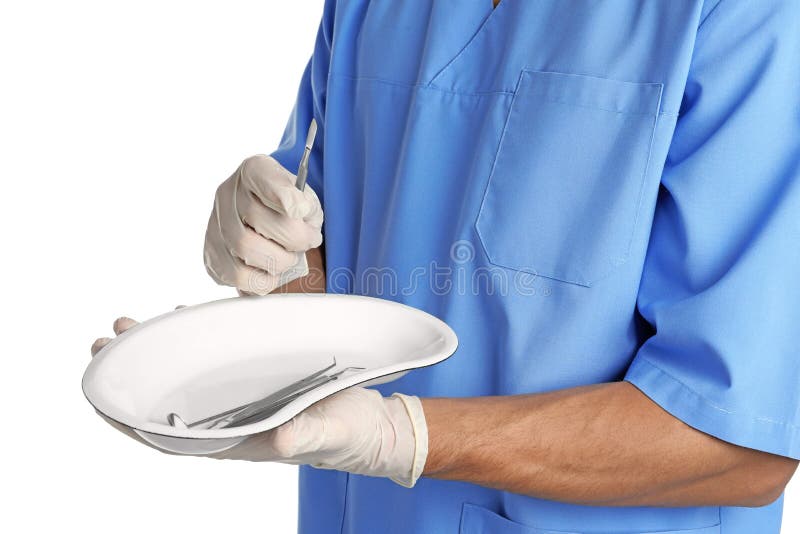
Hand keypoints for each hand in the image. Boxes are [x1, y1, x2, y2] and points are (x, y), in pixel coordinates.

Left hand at [91, 315, 427, 486]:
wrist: (371, 425)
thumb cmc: (348, 436)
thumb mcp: (330, 434)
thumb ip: (305, 436)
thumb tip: (281, 440)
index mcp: (238, 440)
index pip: (172, 436)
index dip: (132, 418)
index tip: (100, 394)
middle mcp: (232, 420)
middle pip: (169, 400)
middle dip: (133, 374)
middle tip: (105, 343)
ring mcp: (242, 399)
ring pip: (188, 377)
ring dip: (157, 353)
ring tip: (129, 326)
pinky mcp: (258, 379)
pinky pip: (217, 362)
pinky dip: (196, 340)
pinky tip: (184, 319)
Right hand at [204, 155, 322, 294]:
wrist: (264, 222)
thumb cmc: (287, 210)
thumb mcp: (304, 197)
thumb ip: (307, 204)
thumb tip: (299, 213)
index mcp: (254, 171)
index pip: (264, 179)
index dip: (284, 195)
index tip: (301, 209)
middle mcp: (227, 194)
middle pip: (257, 218)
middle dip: (293, 238)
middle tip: (306, 242)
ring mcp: (215, 225)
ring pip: (246, 249)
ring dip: (279, 260)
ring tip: (289, 256)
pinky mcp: (212, 255)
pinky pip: (238, 275)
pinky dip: (264, 279)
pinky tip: (272, 269)